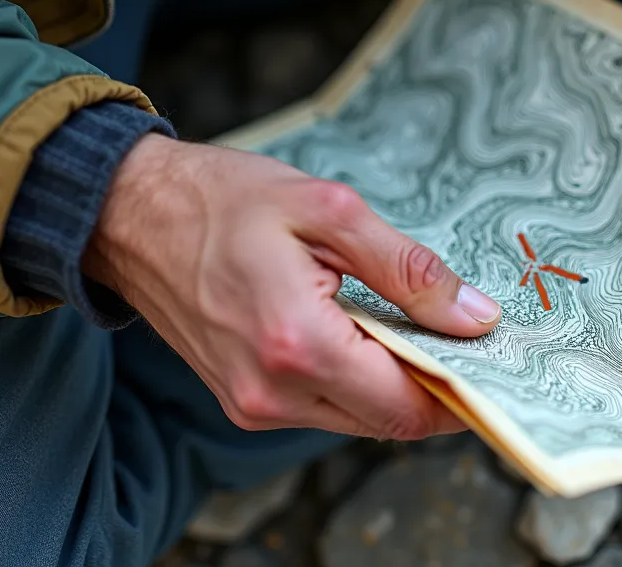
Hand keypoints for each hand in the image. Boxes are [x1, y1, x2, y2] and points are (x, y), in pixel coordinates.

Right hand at [82, 134, 500, 440]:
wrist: (129, 214)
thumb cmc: (224, 200)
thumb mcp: (330, 211)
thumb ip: (408, 270)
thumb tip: (475, 319)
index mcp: (297, 344)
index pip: (406, 405)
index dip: (459, 389)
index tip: (492, 359)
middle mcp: (272, 392)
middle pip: (387, 422)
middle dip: (433, 386)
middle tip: (463, 336)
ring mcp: (252, 403)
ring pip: (358, 419)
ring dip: (394, 383)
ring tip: (413, 326)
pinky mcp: (243, 400)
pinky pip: (323, 408)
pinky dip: (357, 380)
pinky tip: (366, 334)